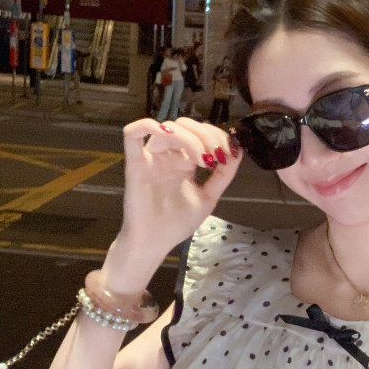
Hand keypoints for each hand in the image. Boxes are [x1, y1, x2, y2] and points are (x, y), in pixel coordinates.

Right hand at [107, 117, 242, 285]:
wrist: (154, 243)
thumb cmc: (177, 223)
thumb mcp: (209, 197)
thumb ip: (223, 175)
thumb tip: (237, 150)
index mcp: (184, 161)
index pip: (199, 133)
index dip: (216, 136)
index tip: (228, 155)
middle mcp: (167, 156)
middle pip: (184, 125)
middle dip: (206, 135)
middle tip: (215, 157)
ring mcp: (150, 158)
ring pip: (167, 127)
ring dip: (190, 138)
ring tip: (202, 160)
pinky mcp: (134, 164)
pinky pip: (131, 133)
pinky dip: (147, 125)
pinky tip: (168, 137)